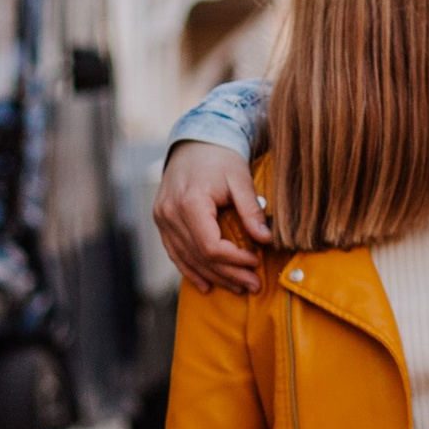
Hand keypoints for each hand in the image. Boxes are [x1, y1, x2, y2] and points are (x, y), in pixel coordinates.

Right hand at [157, 140, 263, 292]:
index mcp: (189, 202)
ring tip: (238, 287)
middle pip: (200, 257)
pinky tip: (207, 285)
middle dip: (229, 274)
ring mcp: (162, 219)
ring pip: (187, 259)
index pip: (210, 246)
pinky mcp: (161, 221)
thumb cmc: (220, 157)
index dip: (235, 260)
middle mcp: (170, 214)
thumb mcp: (240, 178)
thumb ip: (251, 210)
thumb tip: (266, 239)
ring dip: (214, 276)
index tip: (256, 262)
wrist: (194, 141)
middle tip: (254, 285)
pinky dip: (191, 270)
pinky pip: (175, 253)